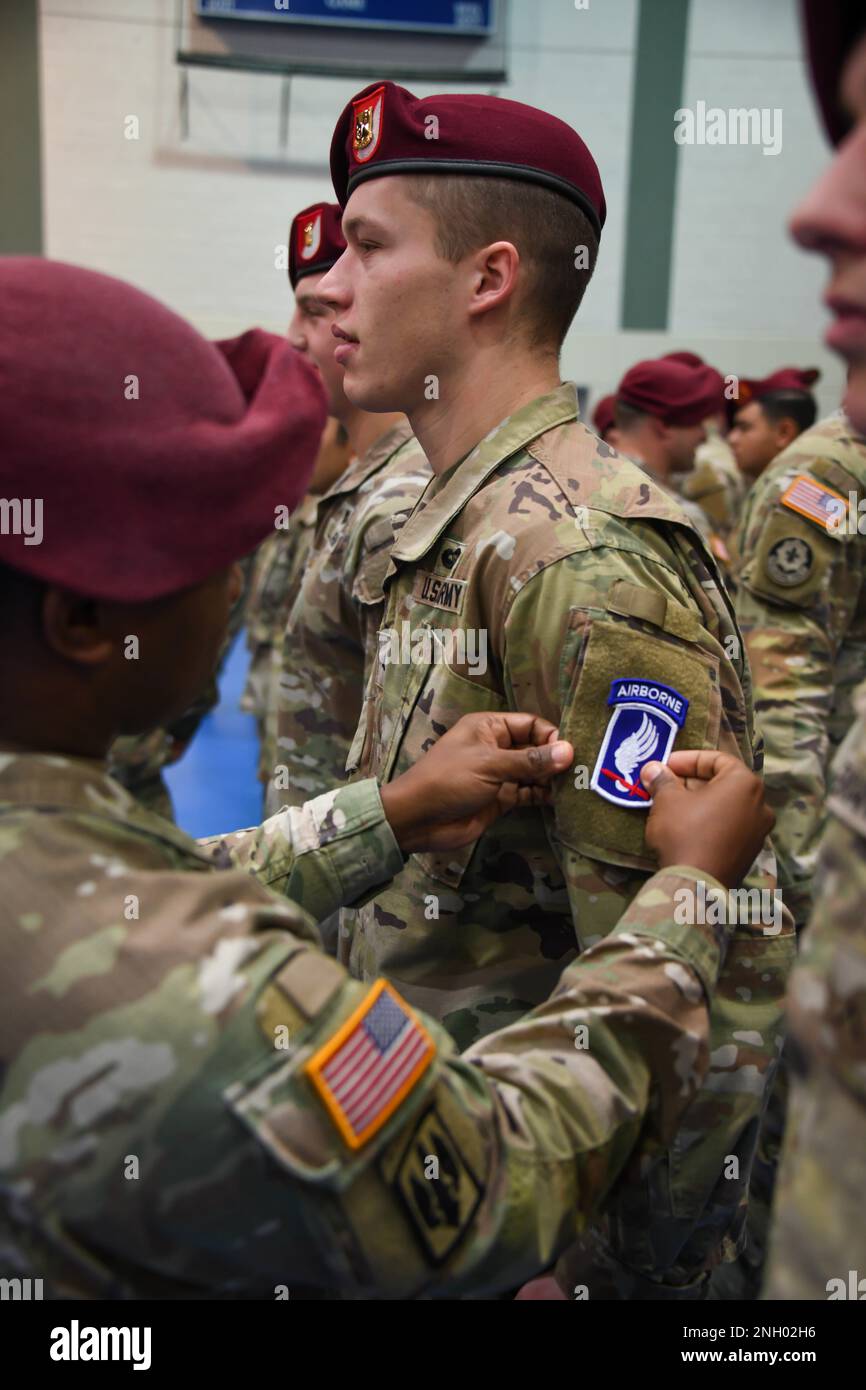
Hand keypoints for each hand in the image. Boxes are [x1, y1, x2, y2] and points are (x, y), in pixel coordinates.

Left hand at [380, 712, 572, 853]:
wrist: (418, 820)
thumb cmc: (449, 780)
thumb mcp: (490, 765)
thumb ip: (530, 760)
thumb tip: (569, 751)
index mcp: (489, 728)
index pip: (531, 724)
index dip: (552, 736)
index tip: (573, 753)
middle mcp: (496, 747)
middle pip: (536, 748)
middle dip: (556, 759)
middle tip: (583, 772)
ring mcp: (499, 774)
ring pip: (534, 772)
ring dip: (552, 779)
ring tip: (577, 787)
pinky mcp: (501, 799)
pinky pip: (528, 793)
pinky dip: (543, 796)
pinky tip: (562, 800)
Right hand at [641, 750, 774, 888]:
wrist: (696, 885)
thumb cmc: (684, 832)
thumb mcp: (667, 801)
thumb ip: (662, 780)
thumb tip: (653, 769)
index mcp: (745, 783)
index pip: (716, 759)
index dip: (687, 759)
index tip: (665, 766)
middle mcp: (760, 804)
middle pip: (723, 782)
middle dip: (692, 781)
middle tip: (666, 785)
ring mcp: (759, 830)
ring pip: (726, 805)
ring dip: (700, 801)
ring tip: (673, 806)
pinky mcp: (751, 852)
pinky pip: (730, 826)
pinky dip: (710, 820)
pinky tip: (687, 827)